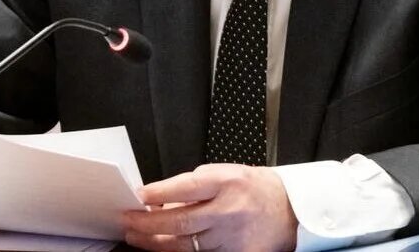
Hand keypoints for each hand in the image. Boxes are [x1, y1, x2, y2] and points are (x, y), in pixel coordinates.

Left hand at [122, 164, 296, 251]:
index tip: (137, 196)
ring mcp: (234, 237)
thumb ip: (192, 185)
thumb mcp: (224, 174)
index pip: (184, 188)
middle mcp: (230, 211)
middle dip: (147, 224)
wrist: (290, 209)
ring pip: (187, 245)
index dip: (157, 193)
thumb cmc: (253, 188)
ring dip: (157, 243)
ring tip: (137, 237)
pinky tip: (164, 248)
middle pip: (180, 222)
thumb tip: (159, 199)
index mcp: (226, 182)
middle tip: (128, 222)